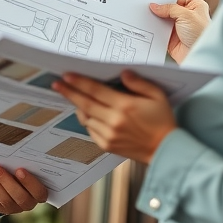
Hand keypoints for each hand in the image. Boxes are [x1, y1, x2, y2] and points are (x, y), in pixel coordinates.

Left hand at [0, 164, 47, 214]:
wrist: (6, 180)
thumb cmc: (18, 169)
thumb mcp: (23, 165)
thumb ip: (22, 163)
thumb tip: (13, 151)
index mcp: (38, 193)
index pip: (39, 192)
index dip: (30, 182)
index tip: (19, 170)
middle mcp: (28, 203)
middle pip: (20, 197)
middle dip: (6, 181)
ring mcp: (13, 208)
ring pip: (4, 199)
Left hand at [52, 71, 175, 163]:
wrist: (165, 150)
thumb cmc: (162, 120)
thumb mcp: (157, 96)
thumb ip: (139, 83)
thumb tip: (123, 73)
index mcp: (125, 106)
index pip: (96, 91)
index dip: (80, 82)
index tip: (67, 75)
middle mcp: (114, 121)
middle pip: (85, 103)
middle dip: (69, 92)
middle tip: (57, 83)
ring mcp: (108, 135)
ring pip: (85, 117)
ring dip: (77, 106)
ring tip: (72, 95)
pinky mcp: (107, 146)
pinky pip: (90, 130)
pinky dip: (86, 120)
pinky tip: (87, 113)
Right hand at [150, 0, 210, 61]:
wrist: (200, 55)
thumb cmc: (201, 34)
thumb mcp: (186, 15)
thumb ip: (169, 8)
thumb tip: (155, 6)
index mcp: (194, 5)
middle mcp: (186, 15)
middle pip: (167, 8)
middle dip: (157, 9)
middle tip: (145, 7)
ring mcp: (178, 27)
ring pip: (162, 20)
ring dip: (155, 19)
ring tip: (144, 16)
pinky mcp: (172, 38)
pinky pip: (160, 31)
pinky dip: (154, 30)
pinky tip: (147, 27)